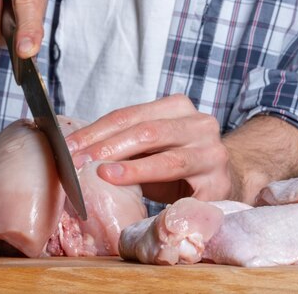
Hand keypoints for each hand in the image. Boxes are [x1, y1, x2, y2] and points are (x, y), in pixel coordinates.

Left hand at [66, 94, 297, 204]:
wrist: (229, 178)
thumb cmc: (178, 161)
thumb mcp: (151, 145)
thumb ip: (123, 142)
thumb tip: (74, 149)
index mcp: (177, 107)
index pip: (129, 115)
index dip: (96, 130)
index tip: (68, 145)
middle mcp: (198, 123)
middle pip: (145, 130)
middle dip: (106, 146)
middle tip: (77, 161)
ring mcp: (211, 152)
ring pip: (166, 156)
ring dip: (129, 166)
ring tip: (101, 172)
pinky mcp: (218, 181)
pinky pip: (183, 187)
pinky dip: (154, 188)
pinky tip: (131, 191)